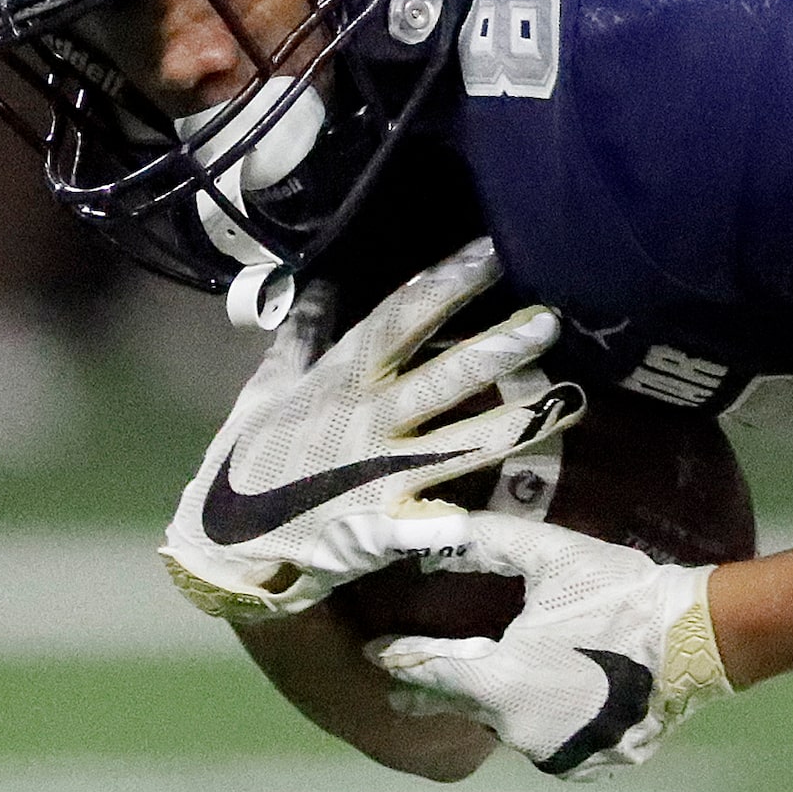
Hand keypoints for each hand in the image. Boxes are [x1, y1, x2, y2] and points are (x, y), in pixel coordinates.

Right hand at [160, 239, 580, 623]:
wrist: (222, 539)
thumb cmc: (250, 457)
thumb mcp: (266, 387)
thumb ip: (302, 337)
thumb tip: (318, 284)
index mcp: (339, 379)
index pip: (398, 320)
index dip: (445, 285)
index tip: (491, 252)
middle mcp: (365, 420)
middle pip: (439, 379)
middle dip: (493, 350)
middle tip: (548, 322)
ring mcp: (377, 474)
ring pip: (456, 443)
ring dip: (513, 422)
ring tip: (570, 398)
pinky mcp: (380, 527)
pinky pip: (425, 522)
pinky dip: (452, 521)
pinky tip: (497, 511)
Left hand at [369, 517, 728, 778]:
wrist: (697, 639)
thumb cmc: (619, 596)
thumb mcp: (552, 557)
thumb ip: (487, 544)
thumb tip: (431, 528)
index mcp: (501, 683)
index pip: (433, 673)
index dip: (402, 661)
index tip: (375, 655)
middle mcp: (519, 730)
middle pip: (471, 706)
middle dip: (448, 690)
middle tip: (414, 686)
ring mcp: (557, 752)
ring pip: (512, 726)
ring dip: (505, 705)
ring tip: (507, 682)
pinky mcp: (591, 763)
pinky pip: (552, 741)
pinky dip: (547, 721)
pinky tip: (558, 700)